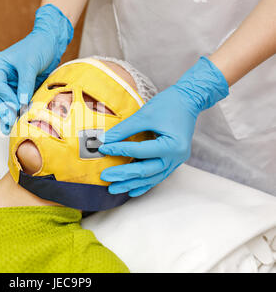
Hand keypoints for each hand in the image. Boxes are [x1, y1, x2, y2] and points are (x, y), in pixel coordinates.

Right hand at [0, 4, 72, 134]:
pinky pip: (20, 100)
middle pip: (1, 97)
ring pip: (9, 101)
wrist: (52, 42)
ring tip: (13, 127)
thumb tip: (21, 103)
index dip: (7, 99)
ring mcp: (12, 82)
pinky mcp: (22, 87)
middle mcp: (2, 75)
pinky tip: (22, 120)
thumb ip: (25, 84)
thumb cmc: (39, 46)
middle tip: (11, 123)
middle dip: (7, 110)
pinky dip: (22, 110)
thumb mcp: (30, 65)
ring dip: (13, 113)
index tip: (16, 108)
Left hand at [98, 57, 228, 196]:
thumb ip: (124, 129)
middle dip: (123, 175)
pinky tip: (131, 191)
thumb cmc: (169, 104)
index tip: (102, 148)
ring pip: (151, 178)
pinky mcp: (172, 161)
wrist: (189, 100)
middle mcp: (176, 157)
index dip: (119, 150)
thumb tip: (104, 139)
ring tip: (113, 189)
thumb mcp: (145, 114)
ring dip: (131, 184)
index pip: (140, 151)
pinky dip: (144, 184)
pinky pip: (157, 176)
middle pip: (145, 170)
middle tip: (105, 177)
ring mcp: (175, 161)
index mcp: (172, 145)